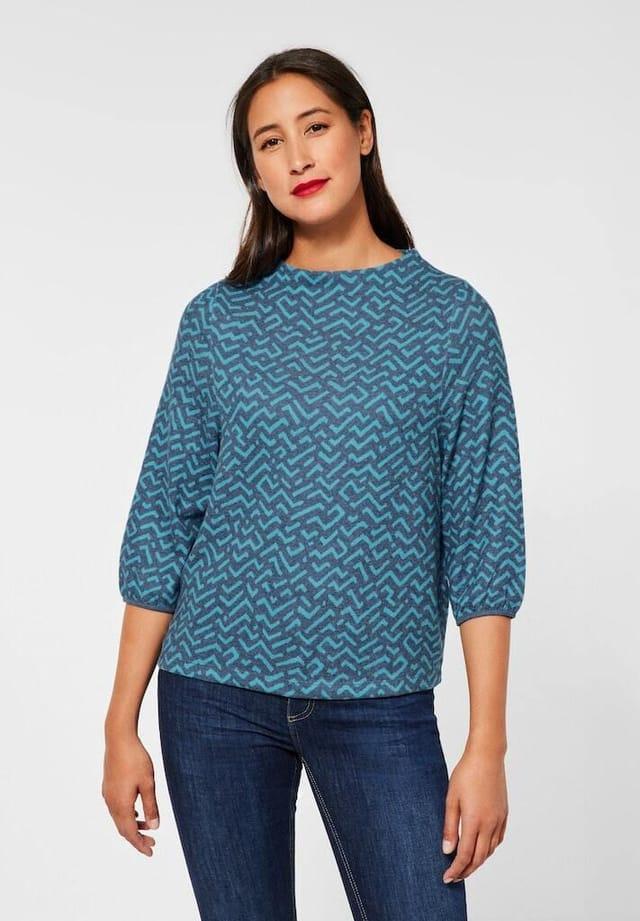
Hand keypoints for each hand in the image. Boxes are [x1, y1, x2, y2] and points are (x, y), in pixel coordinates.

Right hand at [102, 732, 159, 855]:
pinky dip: (126, 815)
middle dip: (137, 837)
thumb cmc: (136, 759)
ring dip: (132, 825)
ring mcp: (107, 794)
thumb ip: (151, 806)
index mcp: (121, 805)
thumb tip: (154, 827)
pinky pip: (116, 808)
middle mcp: (111, 803)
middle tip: (152, 843)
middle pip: (123, 828)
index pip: (130, 833)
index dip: (139, 844)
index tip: (150, 852)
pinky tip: (136, 811)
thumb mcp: (148, 783)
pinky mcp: (108, 786)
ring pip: (119, 818)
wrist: (118, 739)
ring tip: (147, 827)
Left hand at [441, 745, 507, 883]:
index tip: (447, 877)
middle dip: (467, 870)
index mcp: (474, 821)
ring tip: (466, 865)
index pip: (465, 855)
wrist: (486, 757)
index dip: (456, 869)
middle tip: (455, 877)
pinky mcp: (504, 814)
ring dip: (478, 862)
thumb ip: (449, 827)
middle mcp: (490, 824)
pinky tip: (482, 849)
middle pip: (479, 858)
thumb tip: (447, 851)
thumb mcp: (451, 799)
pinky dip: (489, 849)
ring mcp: (499, 820)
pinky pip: (498, 839)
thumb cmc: (466, 774)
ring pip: (490, 851)